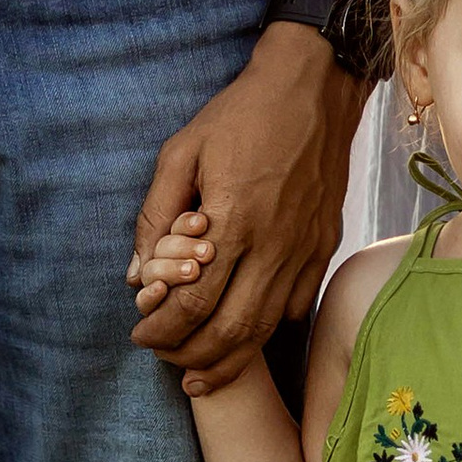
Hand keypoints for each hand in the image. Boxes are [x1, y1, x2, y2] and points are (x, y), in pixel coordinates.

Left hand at [127, 27, 357, 376]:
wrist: (314, 87)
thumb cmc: (241, 114)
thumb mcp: (182, 150)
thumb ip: (154, 214)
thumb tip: (136, 275)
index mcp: (233, 220)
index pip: (193, 302)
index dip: (162, 328)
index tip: (140, 332)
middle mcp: (274, 245)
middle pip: (231, 330)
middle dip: (191, 355)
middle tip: (164, 359)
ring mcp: (305, 250)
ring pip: (267, 328)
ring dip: (229, 359)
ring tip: (198, 375)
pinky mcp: (324, 246)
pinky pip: (295, 307)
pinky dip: (267, 333)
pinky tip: (244, 338)